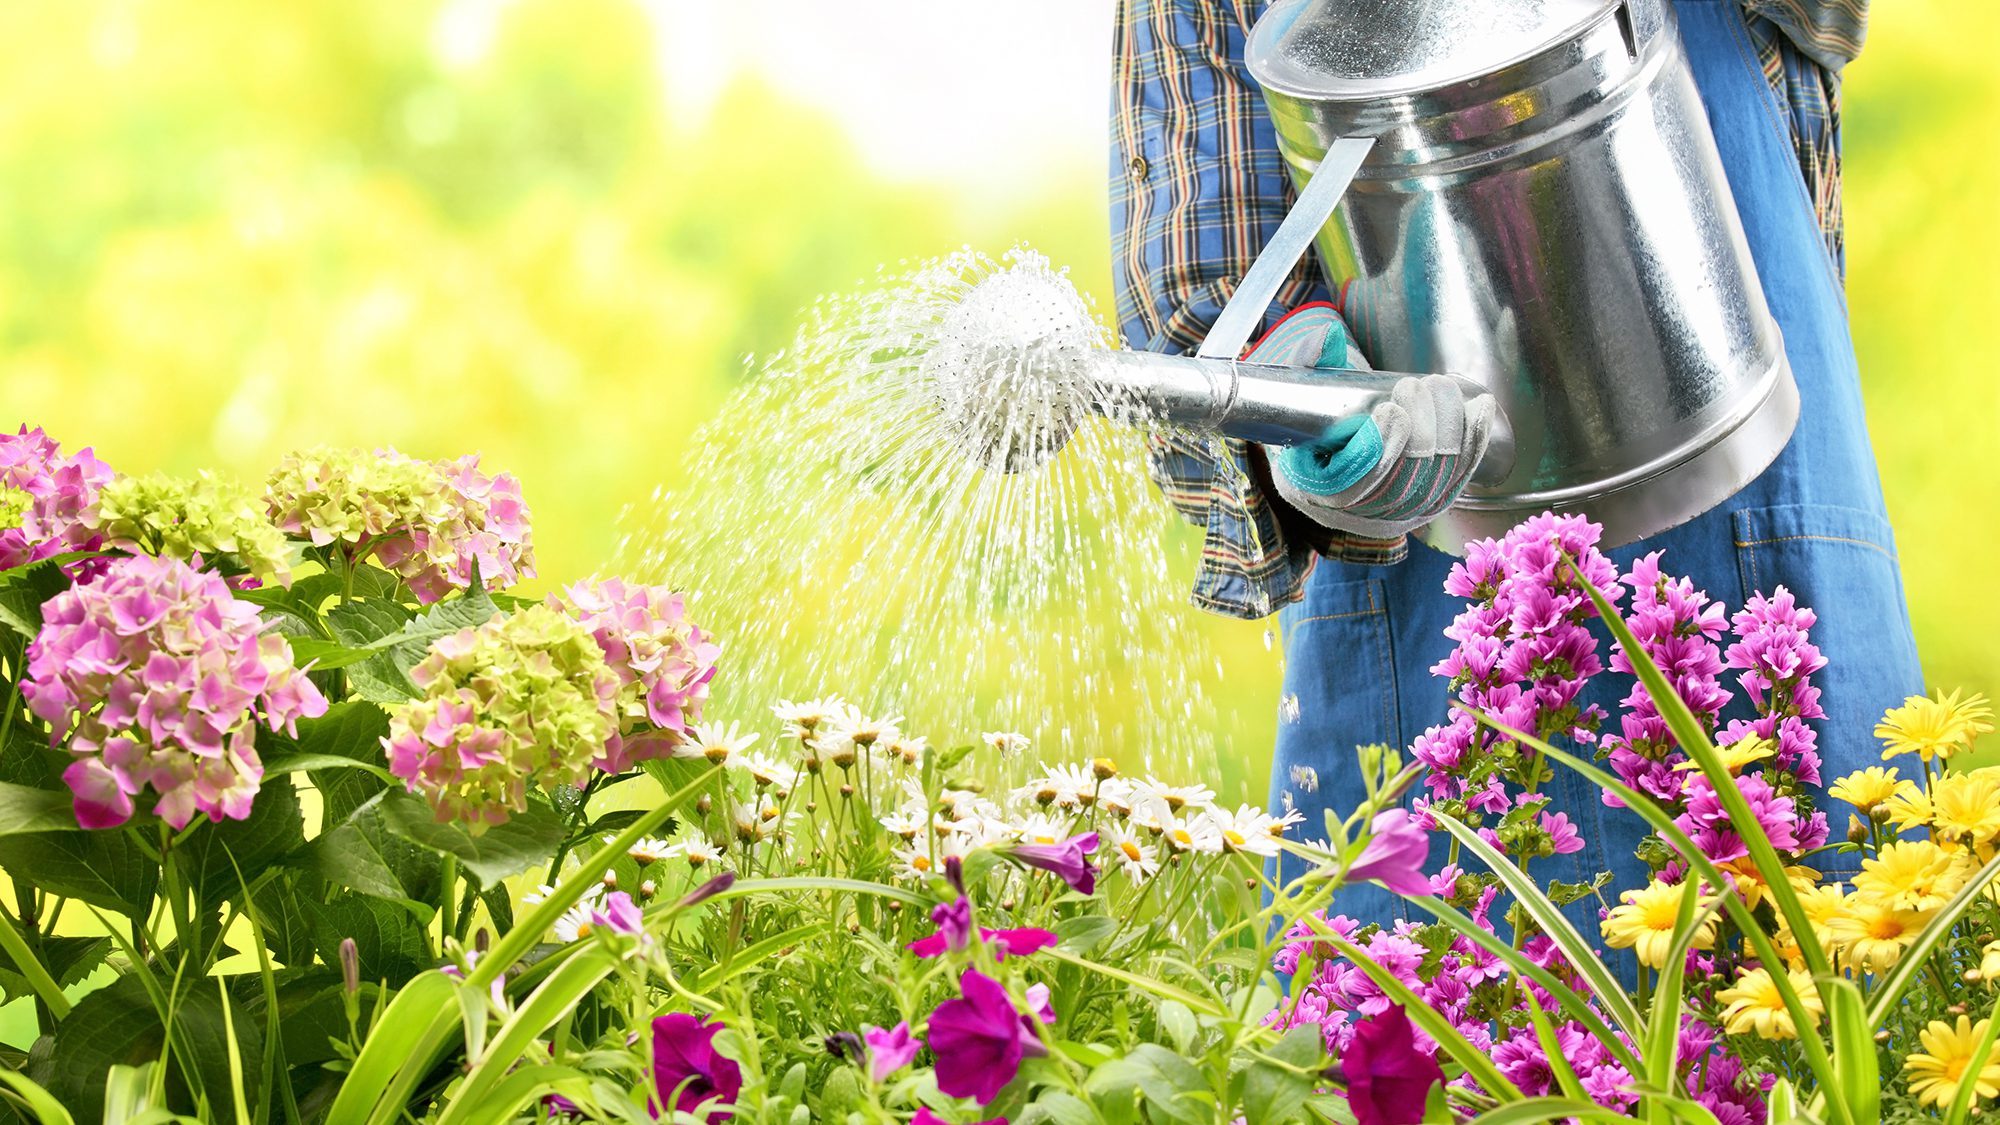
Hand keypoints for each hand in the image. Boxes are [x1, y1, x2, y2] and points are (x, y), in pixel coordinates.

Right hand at [1253, 306, 1494, 539]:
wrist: (1335, 444)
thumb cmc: (1316, 414)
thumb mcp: (1301, 388)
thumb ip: (1309, 361)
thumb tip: (1328, 338)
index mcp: (1315, 489)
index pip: (1352, 484)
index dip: (1379, 452)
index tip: (1393, 411)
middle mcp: (1354, 512)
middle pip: (1398, 484)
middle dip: (1420, 434)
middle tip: (1421, 387)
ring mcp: (1393, 513)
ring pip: (1430, 483)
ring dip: (1446, 434)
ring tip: (1443, 388)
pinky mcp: (1424, 504)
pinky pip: (1455, 481)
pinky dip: (1472, 445)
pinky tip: (1479, 409)